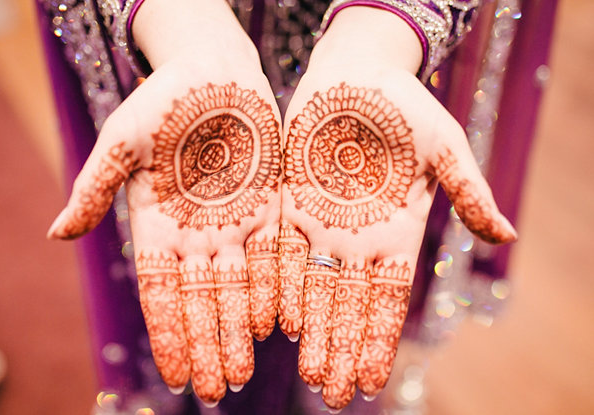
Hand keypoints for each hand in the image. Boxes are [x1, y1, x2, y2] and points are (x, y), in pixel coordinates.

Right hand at [47, 3, 281, 402]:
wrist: (213, 72)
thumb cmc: (161, 102)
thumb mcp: (121, 142)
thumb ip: (94, 189)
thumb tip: (55, 235)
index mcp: (157, 226)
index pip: (162, 292)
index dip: (169, 333)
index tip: (178, 375)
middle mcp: (196, 235)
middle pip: (203, 300)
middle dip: (209, 345)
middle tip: (220, 390)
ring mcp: (234, 224)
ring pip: (239, 287)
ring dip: (240, 330)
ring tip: (246, 372)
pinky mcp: (268, 208)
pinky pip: (273, 256)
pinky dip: (274, 288)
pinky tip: (277, 324)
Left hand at [277, 8, 515, 410]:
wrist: (356, 75)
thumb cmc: (405, 107)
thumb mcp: (444, 147)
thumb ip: (468, 192)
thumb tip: (507, 236)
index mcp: (395, 233)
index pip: (386, 299)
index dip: (377, 340)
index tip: (368, 381)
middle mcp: (356, 238)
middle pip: (346, 304)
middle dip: (339, 348)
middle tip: (330, 392)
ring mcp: (320, 223)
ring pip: (312, 286)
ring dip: (310, 329)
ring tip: (306, 370)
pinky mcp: (288, 203)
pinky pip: (281, 251)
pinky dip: (279, 284)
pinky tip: (277, 320)